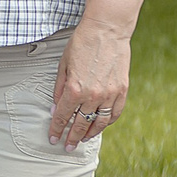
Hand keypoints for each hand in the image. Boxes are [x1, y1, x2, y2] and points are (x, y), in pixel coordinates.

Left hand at [49, 21, 129, 149]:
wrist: (107, 30)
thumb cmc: (82, 43)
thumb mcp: (63, 65)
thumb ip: (59, 89)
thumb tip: (56, 108)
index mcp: (75, 89)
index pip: (63, 116)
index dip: (57, 129)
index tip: (53, 138)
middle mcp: (93, 95)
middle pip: (81, 124)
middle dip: (72, 137)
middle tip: (68, 146)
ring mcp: (110, 94)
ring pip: (100, 122)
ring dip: (90, 133)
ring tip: (84, 139)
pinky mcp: (122, 90)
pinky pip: (115, 113)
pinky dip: (108, 122)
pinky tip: (101, 125)